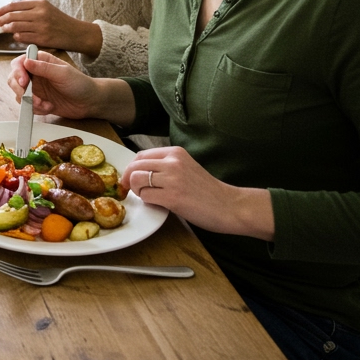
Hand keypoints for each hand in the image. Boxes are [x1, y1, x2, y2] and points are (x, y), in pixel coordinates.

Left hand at [0, 0, 102, 56]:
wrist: (76, 33)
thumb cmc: (58, 21)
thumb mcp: (45, 8)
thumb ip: (28, 8)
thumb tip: (8, 8)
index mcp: (39, 3)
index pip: (13, 5)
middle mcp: (39, 13)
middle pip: (11, 16)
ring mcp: (41, 26)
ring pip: (14, 27)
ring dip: (5, 29)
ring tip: (3, 29)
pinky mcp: (42, 38)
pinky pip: (22, 37)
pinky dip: (16, 37)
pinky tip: (16, 36)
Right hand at [7, 50, 101, 120]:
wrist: (90, 102)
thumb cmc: (80, 84)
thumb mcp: (63, 74)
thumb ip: (44, 68)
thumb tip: (26, 62)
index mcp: (40, 61)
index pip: (19, 63)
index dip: (18, 72)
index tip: (23, 82)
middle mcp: (35, 74)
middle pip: (14, 79)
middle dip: (20, 90)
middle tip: (31, 98)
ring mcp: (35, 88)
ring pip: (19, 94)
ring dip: (30, 102)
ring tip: (46, 104)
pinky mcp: (37, 101)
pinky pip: (27, 106)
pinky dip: (35, 109)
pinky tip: (49, 107)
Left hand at [121, 147, 273, 239]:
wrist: (231, 207)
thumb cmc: (209, 191)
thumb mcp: (187, 168)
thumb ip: (166, 166)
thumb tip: (140, 170)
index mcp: (176, 153)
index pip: (140, 155)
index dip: (132, 168)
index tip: (131, 178)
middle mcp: (173, 162)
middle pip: (135, 166)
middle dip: (129, 179)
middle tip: (132, 190)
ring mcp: (172, 179)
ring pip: (136, 180)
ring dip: (137, 190)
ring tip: (148, 197)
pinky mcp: (172, 197)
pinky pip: (145, 196)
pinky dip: (146, 201)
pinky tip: (157, 203)